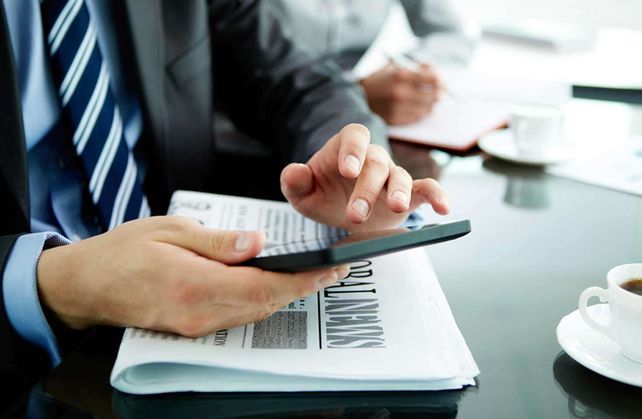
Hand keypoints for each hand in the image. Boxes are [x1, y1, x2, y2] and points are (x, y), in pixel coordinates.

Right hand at [37, 216, 346, 336]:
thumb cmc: (124, 250)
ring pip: (256, 312)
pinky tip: (273, 283)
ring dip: (286, 295)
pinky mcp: (192, 328)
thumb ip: (218, 241)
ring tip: (313, 273)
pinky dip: (262, 300)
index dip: (304, 280)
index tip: (333, 268)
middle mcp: (200, 313)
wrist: (86, 284)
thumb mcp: (171, 230)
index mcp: (195, 284)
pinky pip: (238, 316)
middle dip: (304, 287)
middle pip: (266, 303)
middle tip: (334, 267)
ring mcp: (196, 326)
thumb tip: (259, 242)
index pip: (265, 287)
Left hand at [280, 124, 449, 232]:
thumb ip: (295, 182)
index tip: (347, 170)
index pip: (353, 137)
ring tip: (395, 208)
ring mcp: (392, 175)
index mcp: (346, 147)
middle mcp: (372, 157)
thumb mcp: (302, 192)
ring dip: (398, 192)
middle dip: (367, 188)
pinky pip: (426, 190)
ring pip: (400, 176)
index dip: (352, 150)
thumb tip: (293, 172)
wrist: (340, 209)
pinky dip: (437, 196)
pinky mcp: (409, 195)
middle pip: (376, 162)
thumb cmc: (321, 194)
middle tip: (355, 214)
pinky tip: (444, 208)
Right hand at [359, 63, 441, 124]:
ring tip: (426, 99)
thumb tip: (434, 71)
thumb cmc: (379, 79)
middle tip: (439, 92)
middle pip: (434, 96)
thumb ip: (415, 67)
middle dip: (439, 93)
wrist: (357, 96)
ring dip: (430, 104)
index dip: (442, 81)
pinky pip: (417, 117)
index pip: (434, 79)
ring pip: (428, 109)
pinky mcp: (395, 119)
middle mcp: (401, 92)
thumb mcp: (394, 66)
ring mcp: (398, 107)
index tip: (443, 82)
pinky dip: (420, 112)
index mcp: (402, 75)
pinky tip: (416, 107)